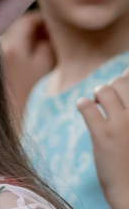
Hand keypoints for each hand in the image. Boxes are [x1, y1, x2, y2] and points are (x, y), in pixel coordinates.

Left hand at [0, 10, 53, 120]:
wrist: (8, 108)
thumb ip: (48, 43)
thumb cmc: (28, 87)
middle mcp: (1, 46)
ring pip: (17, 36)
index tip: (55, 22)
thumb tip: (49, 31)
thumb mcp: (44, 63)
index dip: (42, 18)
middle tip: (53, 32)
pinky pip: (12, 45)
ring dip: (31, 36)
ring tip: (47, 42)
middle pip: (20, 27)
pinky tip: (36, 52)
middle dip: (38, 27)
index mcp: (13, 46)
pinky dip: (24, 44)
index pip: (27, 21)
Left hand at [78, 73, 128, 206]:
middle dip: (111, 88)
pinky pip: (86, 105)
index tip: (123, 93)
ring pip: (104, 89)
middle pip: (121, 82)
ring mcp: (123, 124)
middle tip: (108, 103)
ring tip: (98, 107)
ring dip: (97, 95)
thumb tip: (125, 73)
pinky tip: (87, 113)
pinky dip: (83, 105)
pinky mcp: (103, 136)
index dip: (128, 77)